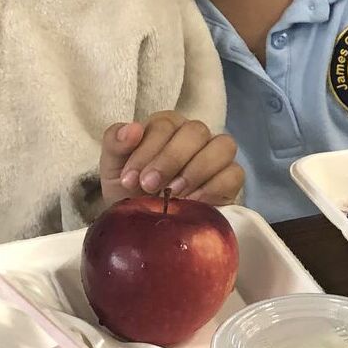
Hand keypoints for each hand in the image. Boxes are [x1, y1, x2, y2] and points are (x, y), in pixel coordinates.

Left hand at [99, 110, 243, 206]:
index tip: (129, 179)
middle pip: (195, 131)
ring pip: (223, 145)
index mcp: (165, 125)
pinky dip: (215, 186)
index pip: (164, 125)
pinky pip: (234, 173)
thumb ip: (115, 143)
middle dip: (170, 159)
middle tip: (149, 186)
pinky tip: (194, 202)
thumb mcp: (113, 167)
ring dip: (197, 170)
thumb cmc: (129, 187)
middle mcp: (193, 135)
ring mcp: (214, 155)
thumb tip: (132, 129)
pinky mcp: (229, 179)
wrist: (142, 222)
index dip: (147, 150)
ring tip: (174, 195)